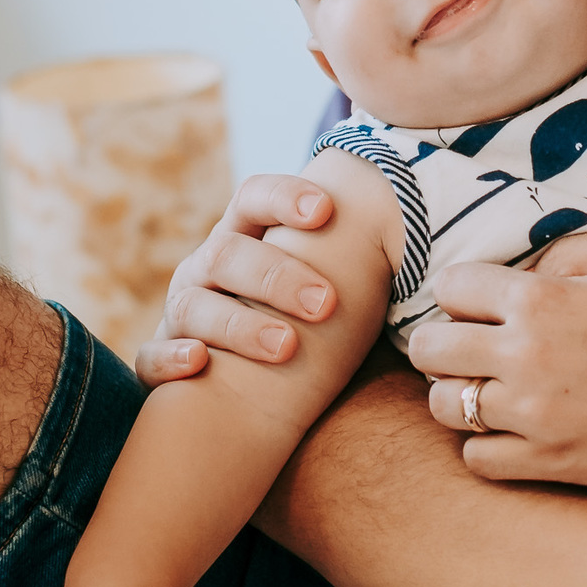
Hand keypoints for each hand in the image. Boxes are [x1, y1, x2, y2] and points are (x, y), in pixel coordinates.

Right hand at [135, 174, 337, 387]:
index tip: (328, 211)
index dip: (287, 196)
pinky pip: (152, 356)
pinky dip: (172, 359)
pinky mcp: (160, 359)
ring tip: (286, 347)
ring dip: (240, 323)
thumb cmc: (302, 321)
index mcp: (245, 234)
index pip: (254, 195)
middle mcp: (207, 265)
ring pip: (195, 305)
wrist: (245, 390)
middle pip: (229, 253)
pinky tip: (200, 364)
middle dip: (277, 275)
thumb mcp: (323, 282)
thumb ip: (353, 253)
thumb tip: (434, 226)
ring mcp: (181, 310)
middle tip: (327, 303)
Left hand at [410, 228, 586, 493]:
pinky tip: (512, 425)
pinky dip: (483, 442)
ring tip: (490, 383)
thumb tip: (526, 265)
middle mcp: (524, 358)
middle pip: (429, 346)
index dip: (463, 287)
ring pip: (443, 405)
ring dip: (457, 390)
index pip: (450, 286)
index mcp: (542, 300)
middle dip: (444, 336)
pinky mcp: (547, 465)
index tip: (483, 297)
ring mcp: (532, 418)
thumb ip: (572, 247)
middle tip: (474, 338)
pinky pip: (476, 458)